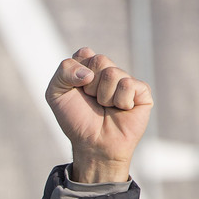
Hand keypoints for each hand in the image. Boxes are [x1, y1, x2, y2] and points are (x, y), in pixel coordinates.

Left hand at [46, 47, 152, 183]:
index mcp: (89, 68)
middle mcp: (109, 71)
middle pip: (99, 60)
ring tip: (105, 108)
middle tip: (92, 101)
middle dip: (90, 86)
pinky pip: (128, 85)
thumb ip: (63, 72)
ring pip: (112, 73)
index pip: (84, 53)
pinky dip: (119, 101)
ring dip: (103, 96)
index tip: (76, 90)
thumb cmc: (76, 120)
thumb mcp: (56, 94)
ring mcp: (126, 80)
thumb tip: (88, 73)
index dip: (76, 74)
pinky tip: (121, 110)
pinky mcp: (142, 91)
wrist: (93, 145)